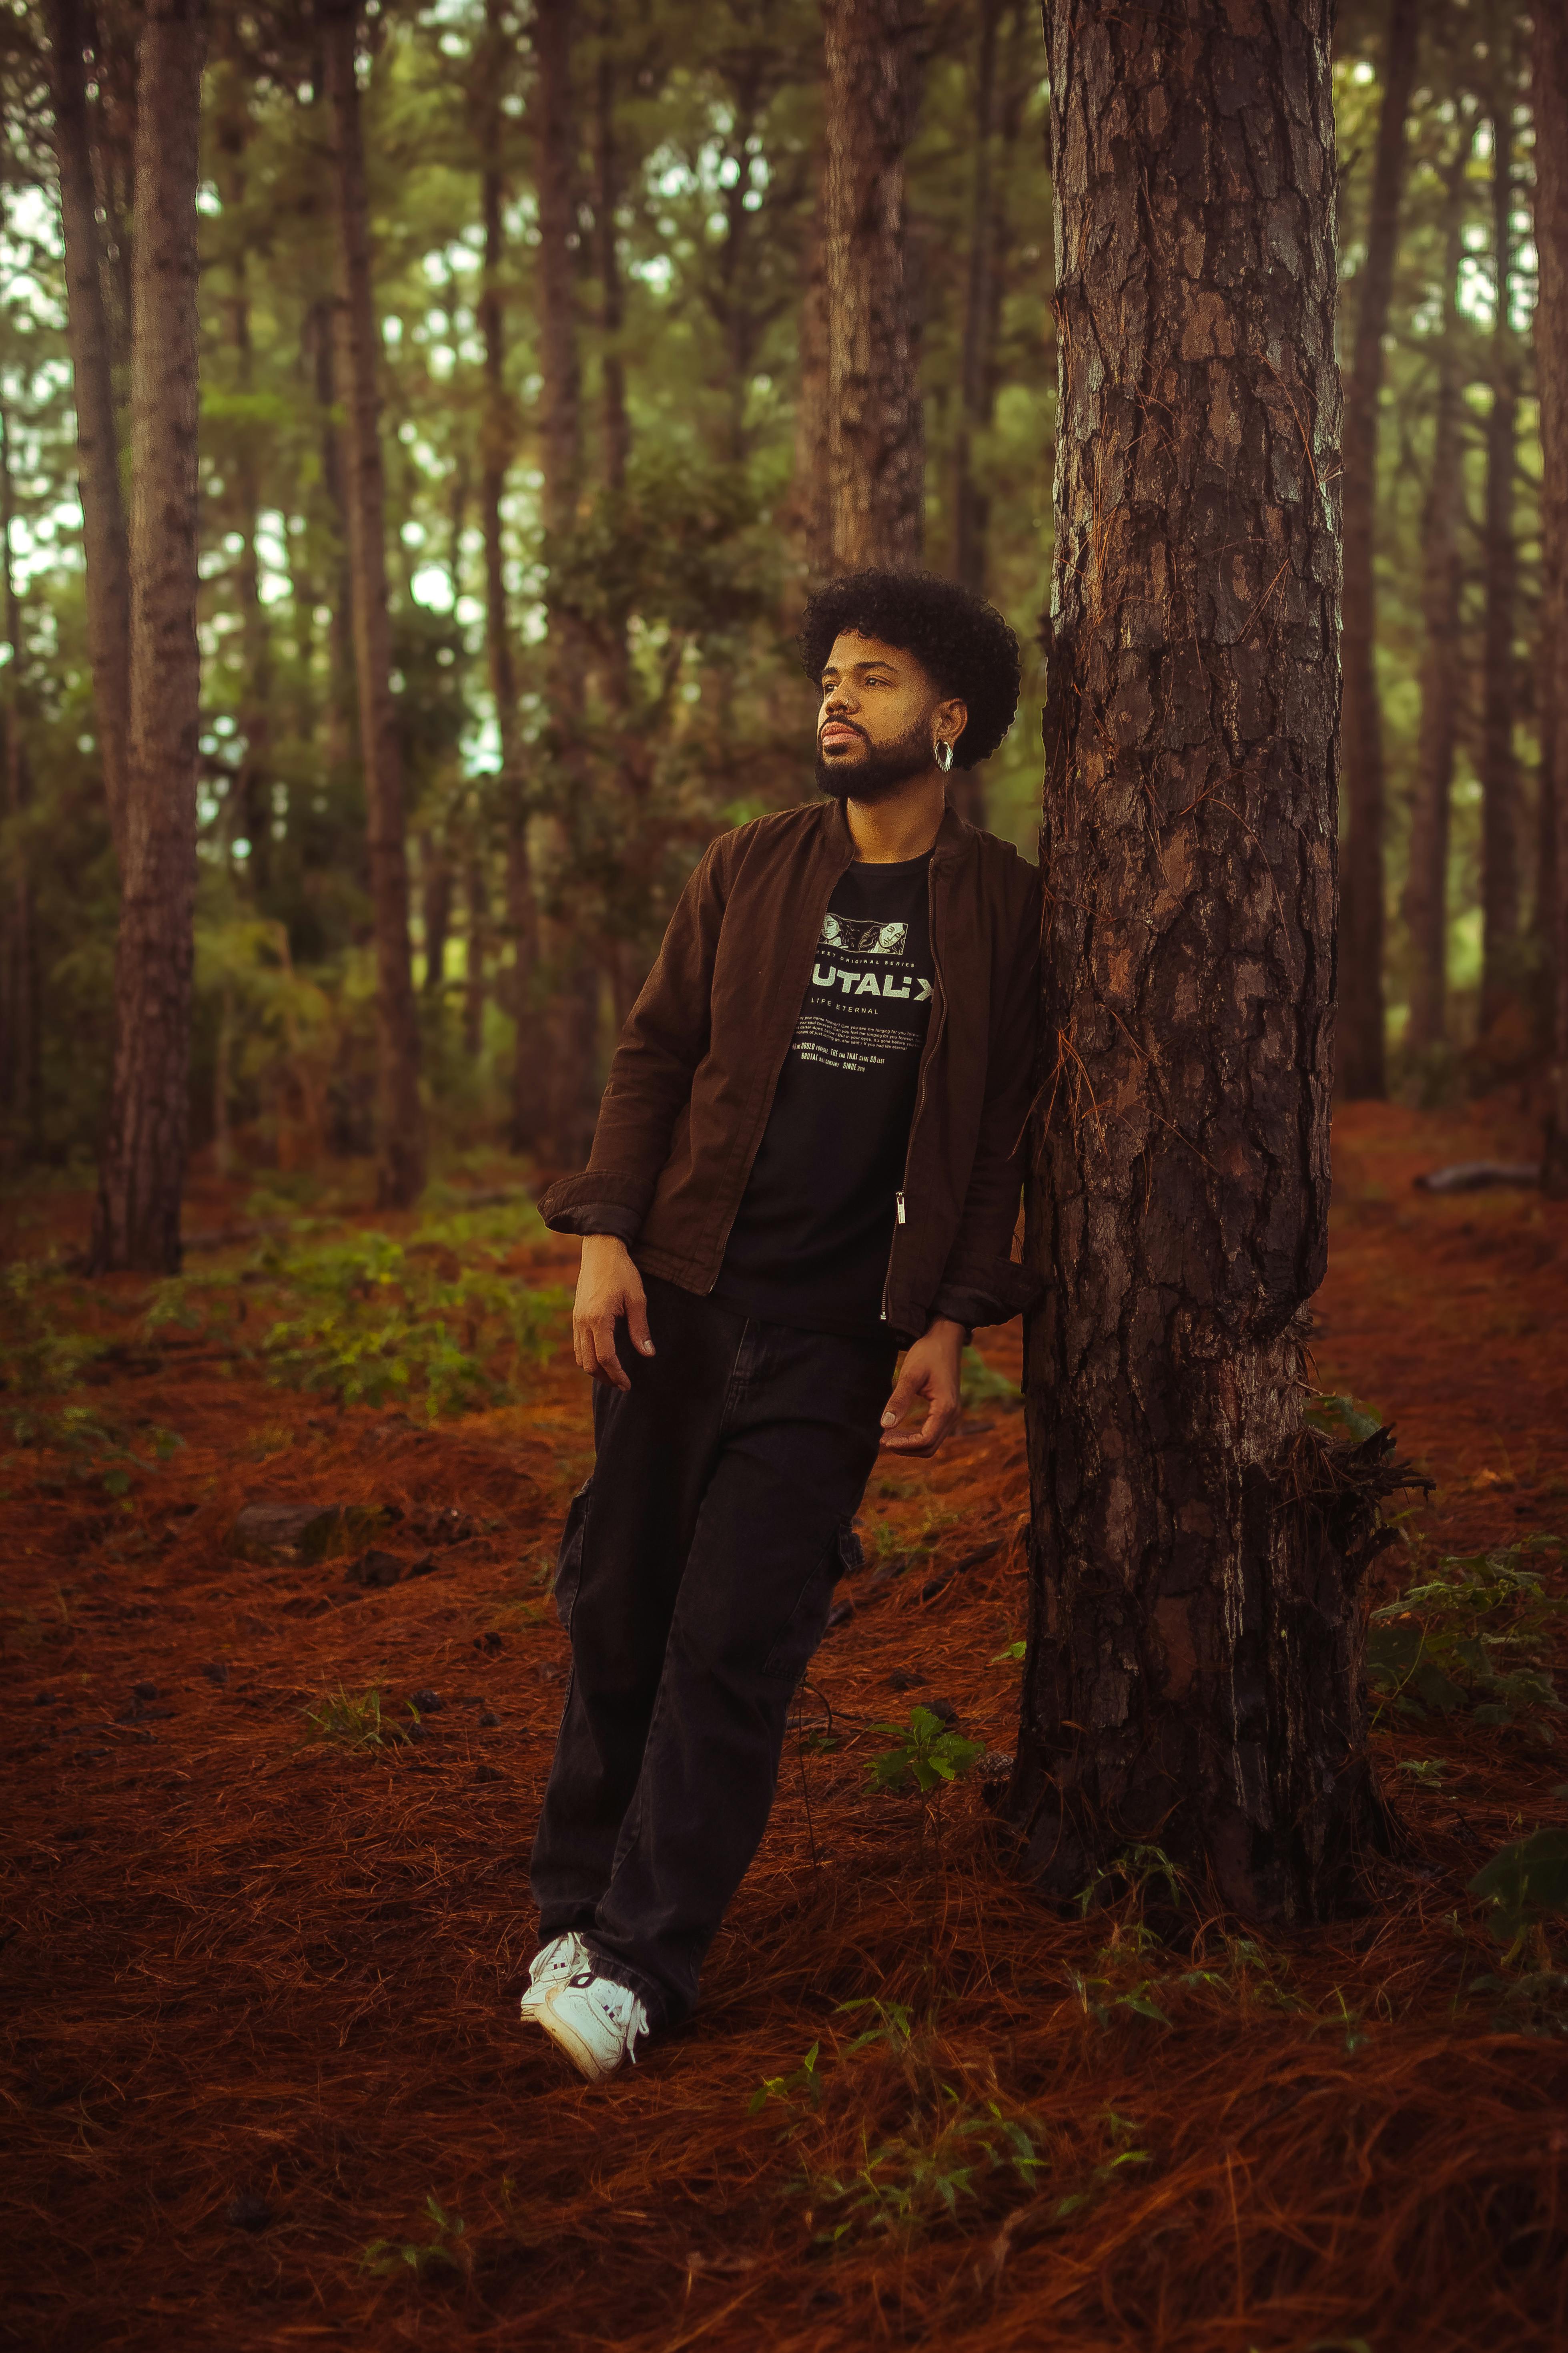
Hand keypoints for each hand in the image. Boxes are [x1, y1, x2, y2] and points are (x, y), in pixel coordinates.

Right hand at [572, 1235, 653, 1391]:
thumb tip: (648, 1354)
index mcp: (598, 1319)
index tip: (628, 1385)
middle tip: (622, 1384)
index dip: (617, 1375)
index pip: (606, 1358)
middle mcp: (583, 1322)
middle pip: (589, 1363)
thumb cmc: (622, 1272)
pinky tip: (602, 1357)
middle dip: (605, 1378)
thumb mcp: (637, 1299)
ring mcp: (576, 1320)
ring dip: (595, 1370)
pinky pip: (578, 1345)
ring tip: (613, 1375)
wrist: (600, 1251)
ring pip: (580, 1357)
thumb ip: (640, 1328)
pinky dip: (588, 1357)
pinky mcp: (576, 1316)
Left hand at [879, 1317, 963, 1455]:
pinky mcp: (946, 1410)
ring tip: (888, 1437)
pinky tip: (900, 1429)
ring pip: (932, 1442)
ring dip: (910, 1444)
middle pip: (930, 1447)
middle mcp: (952, 1415)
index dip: (903, 1444)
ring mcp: (951, 1413)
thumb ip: (898, 1400)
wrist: (945, 1338)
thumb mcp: (910, 1374)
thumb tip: (884, 1425)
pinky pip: (933, 1432)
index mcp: (945, 1408)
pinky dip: (916, 1436)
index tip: (883, 1439)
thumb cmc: (928, 1353)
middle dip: (906, 1448)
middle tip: (882, 1441)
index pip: (925, 1440)